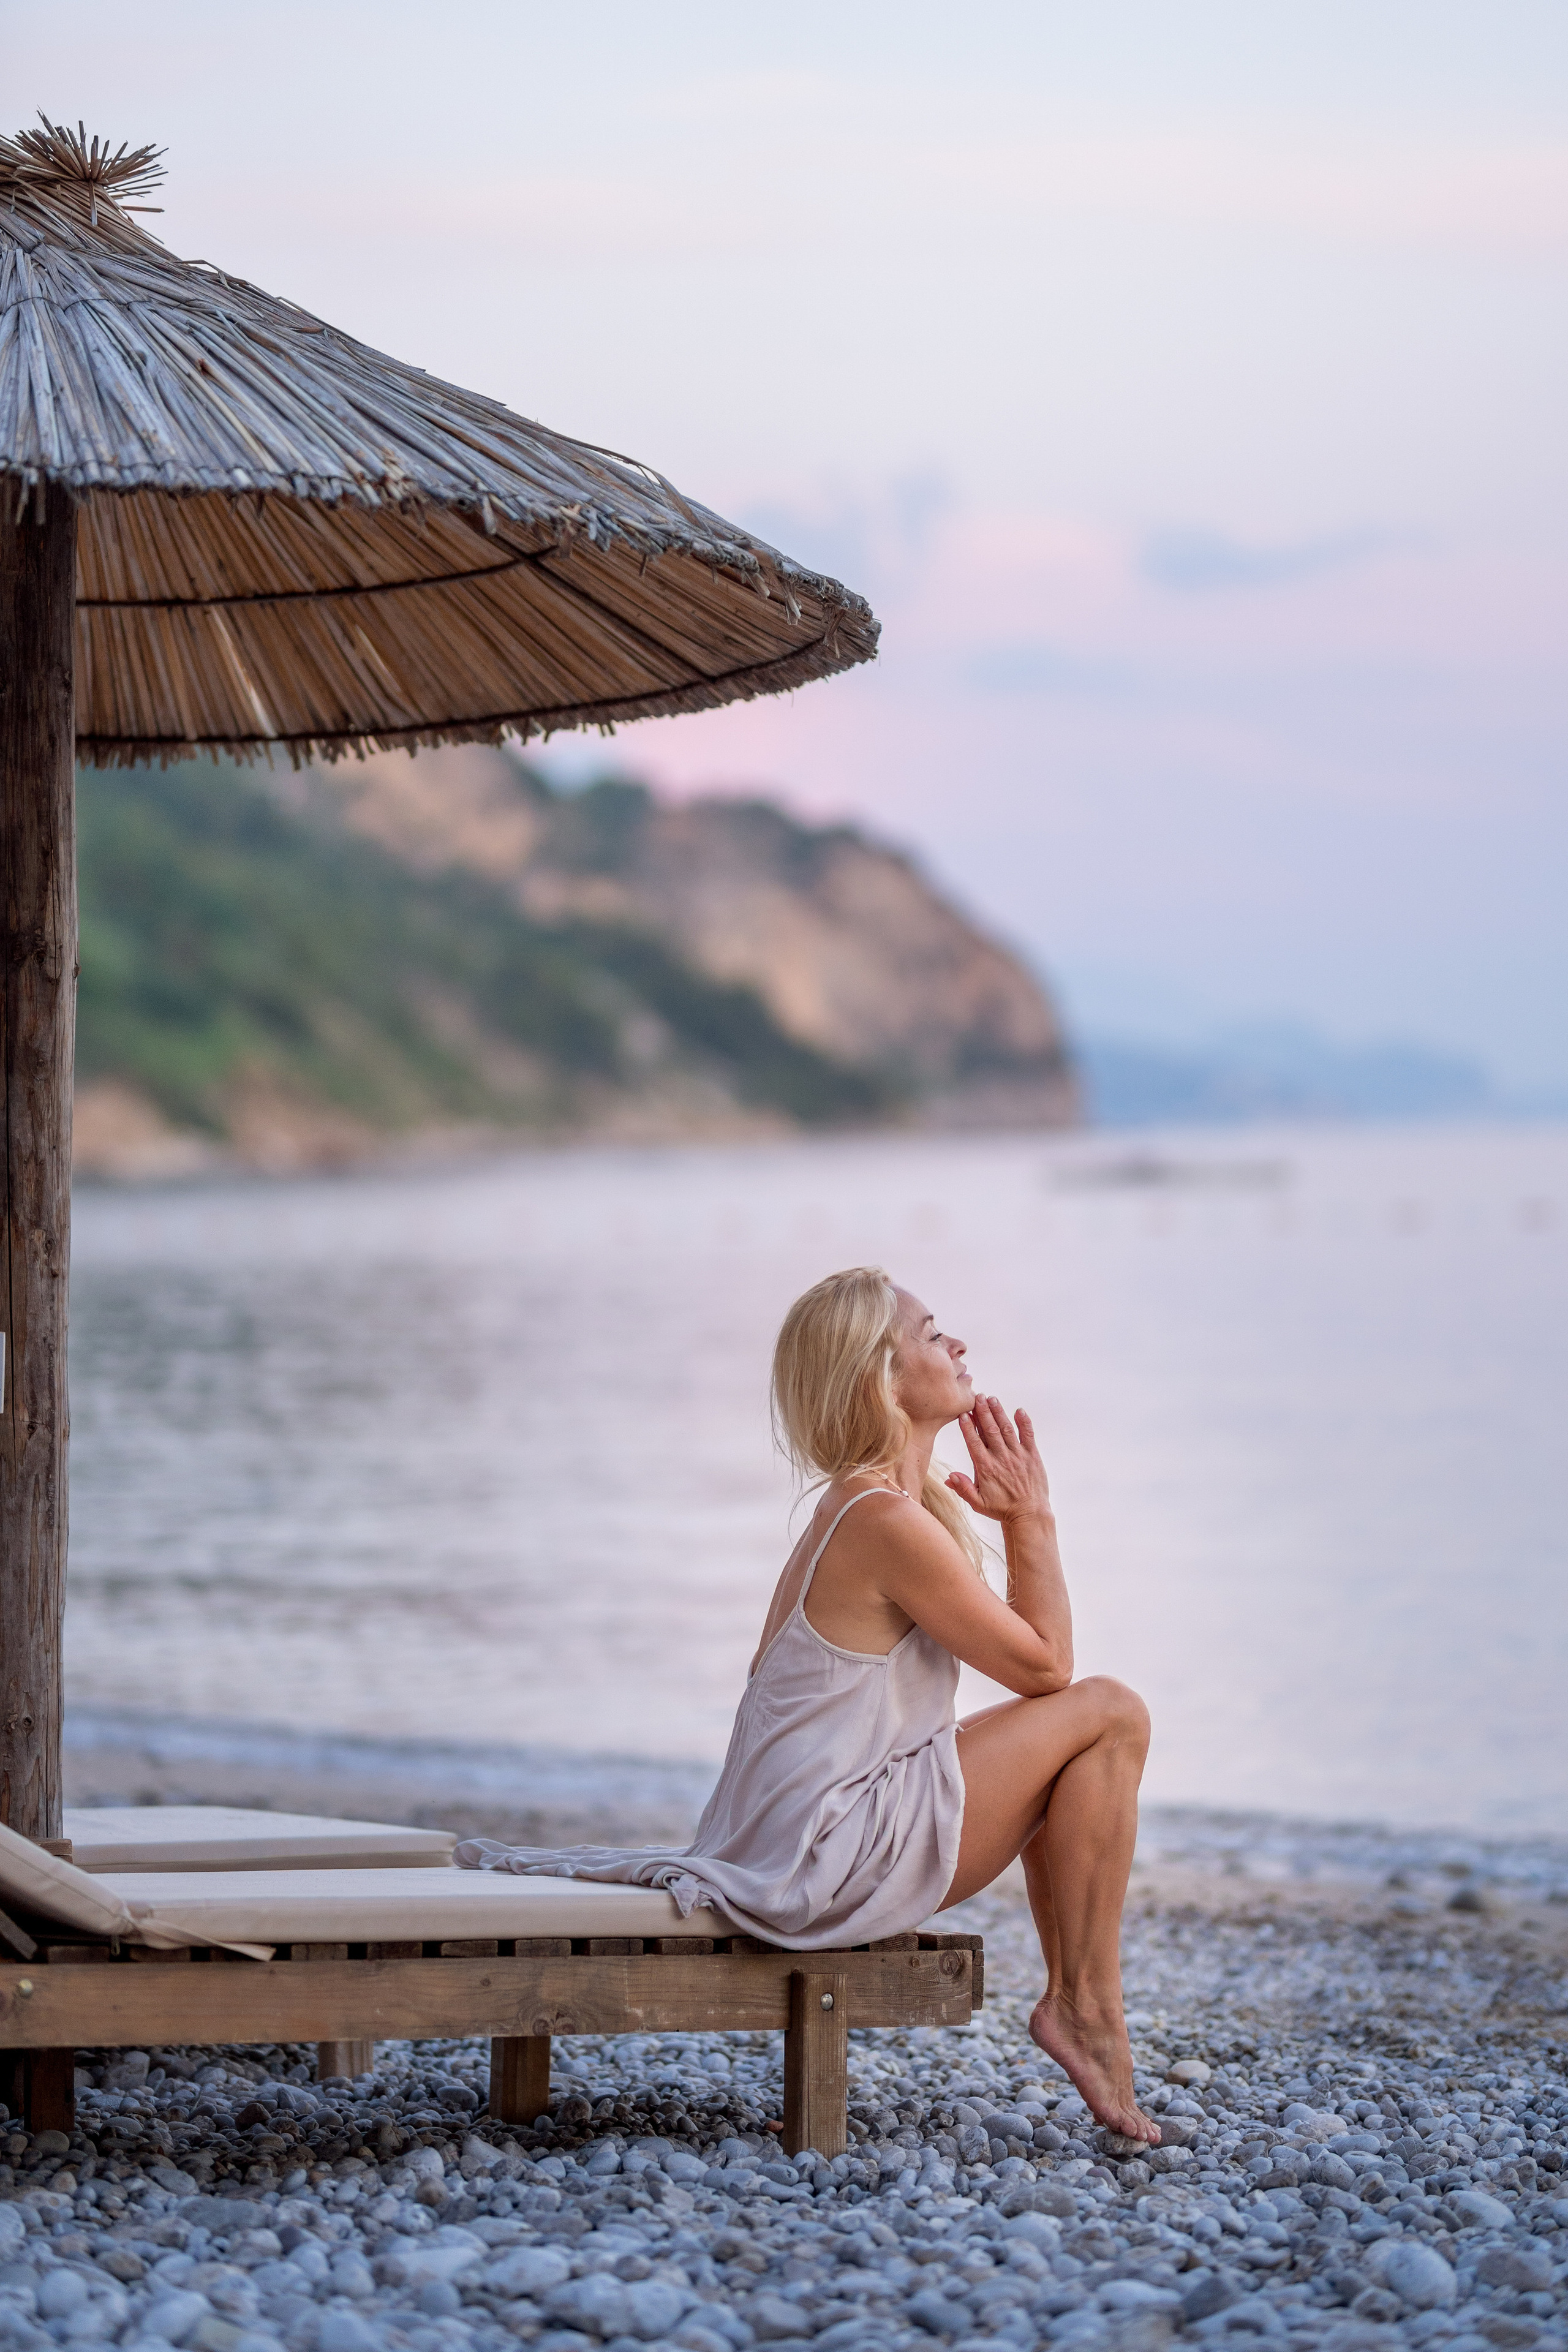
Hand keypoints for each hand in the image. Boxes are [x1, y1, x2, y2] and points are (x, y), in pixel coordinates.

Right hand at [946, 1396, 1051, 1524]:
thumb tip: (949, 1476)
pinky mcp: (1032, 1456)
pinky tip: (1019, 1411)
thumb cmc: (1001, 1509)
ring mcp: (1018, 1456)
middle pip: (990, 1430)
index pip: (974, 1442)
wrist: (1029, 1514)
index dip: (968, 1426)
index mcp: (986, 1468)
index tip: (963, 1413)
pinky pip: (1028, 1435)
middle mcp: (1001, 1458)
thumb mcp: (977, 1503)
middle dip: (983, 1412)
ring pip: (1006, 1429)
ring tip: (991, 1398)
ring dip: (999, 1413)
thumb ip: (963, 1488)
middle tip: (977, 1396)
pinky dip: (1024, 1422)